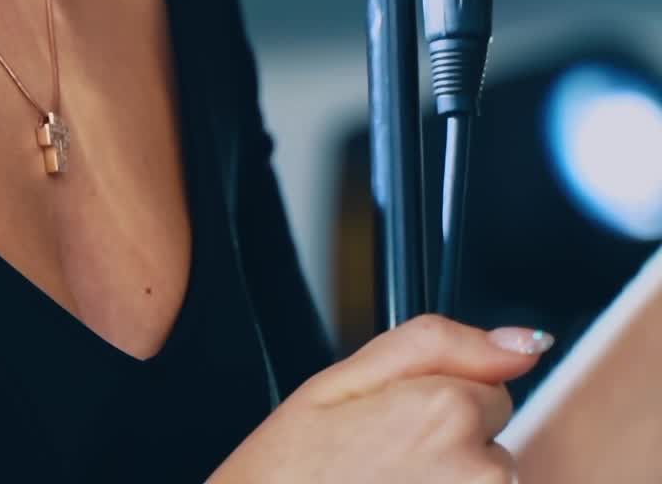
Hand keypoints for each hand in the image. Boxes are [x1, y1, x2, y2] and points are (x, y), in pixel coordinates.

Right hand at [207, 314, 552, 482]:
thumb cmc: (290, 469)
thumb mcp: (344, 379)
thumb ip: (438, 344)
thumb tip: (521, 340)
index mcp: (446, 410)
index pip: (491, 390)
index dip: (438, 402)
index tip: (391, 424)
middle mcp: (480, 473)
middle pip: (492, 446)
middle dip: (448, 451)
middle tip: (379, 464)